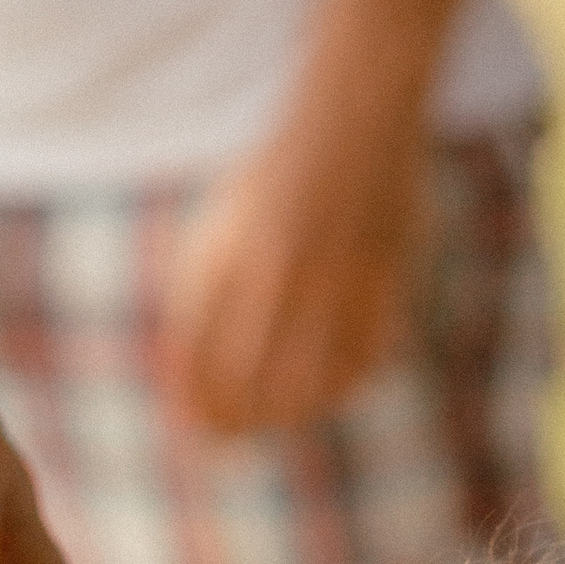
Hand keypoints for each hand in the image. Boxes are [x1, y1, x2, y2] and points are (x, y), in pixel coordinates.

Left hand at [161, 65, 427, 437]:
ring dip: (290, 413)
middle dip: (239, 420)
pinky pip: (363, 357)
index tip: (199, 429)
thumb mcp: (222, 223)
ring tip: (280, 423)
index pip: (199, 351)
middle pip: (250, 376)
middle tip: (234, 441)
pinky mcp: (381, 279)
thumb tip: (183, 373)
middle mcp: (275, 266)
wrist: (351, 121)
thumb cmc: (276, 180)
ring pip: (308, 377)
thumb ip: (201, 292)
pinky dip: (345, 384)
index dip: (196, 401)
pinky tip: (332, 393)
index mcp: (227, 250)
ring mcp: (330, 274)